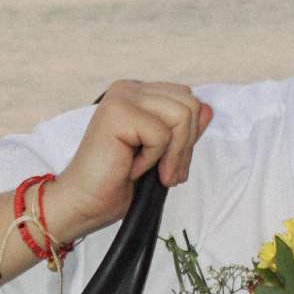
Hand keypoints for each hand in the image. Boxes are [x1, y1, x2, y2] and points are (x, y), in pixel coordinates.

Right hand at [46, 80, 213, 238]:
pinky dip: (153, 160)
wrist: (85, 204)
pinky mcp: (117, 113)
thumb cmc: (118, 182)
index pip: (187, 99)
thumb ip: (183, 130)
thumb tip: (209, 109)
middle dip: (185, 145)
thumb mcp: (163, 154)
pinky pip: (161, 135)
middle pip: (190, 103)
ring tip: (156, 174)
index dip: (189, 137)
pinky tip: (132, 169)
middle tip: (168, 175)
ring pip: (182, 115)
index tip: (172, 167)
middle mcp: (129, 89)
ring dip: (174, 154)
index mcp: (139, 94)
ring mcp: (121, 97)